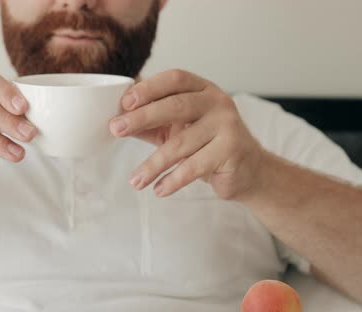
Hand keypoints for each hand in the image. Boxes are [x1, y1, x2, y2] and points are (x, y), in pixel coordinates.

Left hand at [109, 69, 264, 198]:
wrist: (247, 169)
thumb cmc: (205, 144)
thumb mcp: (176, 128)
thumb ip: (150, 121)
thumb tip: (114, 117)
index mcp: (202, 89)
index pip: (174, 79)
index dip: (149, 88)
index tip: (124, 102)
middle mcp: (217, 102)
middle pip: (176, 106)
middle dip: (142, 117)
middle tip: (116, 129)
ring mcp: (227, 125)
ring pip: (181, 143)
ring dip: (153, 164)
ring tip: (135, 181)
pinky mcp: (232, 151)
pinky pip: (194, 167)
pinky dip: (173, 180)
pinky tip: (158, 189)